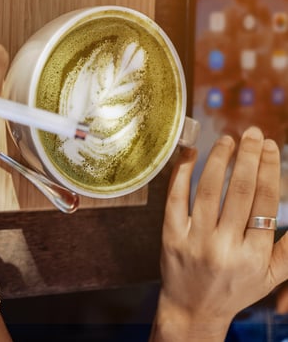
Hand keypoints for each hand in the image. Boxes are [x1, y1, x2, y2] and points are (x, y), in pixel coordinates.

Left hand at [151, 127, 287, 340]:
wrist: (193, 309)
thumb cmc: (235, 287)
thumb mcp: (271, 275)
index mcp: (254, 254)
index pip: (265, 203)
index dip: (268, 169)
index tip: (270, 147)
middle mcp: (226, 246)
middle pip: (240, 192)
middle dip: (248, 158)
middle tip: (252, 134)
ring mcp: (196, 240)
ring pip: (208, 191)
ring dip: (219, 160)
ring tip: (228, 140)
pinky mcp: (170, 236)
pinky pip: (176, 199)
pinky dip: (182, 174)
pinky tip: (191, 154)